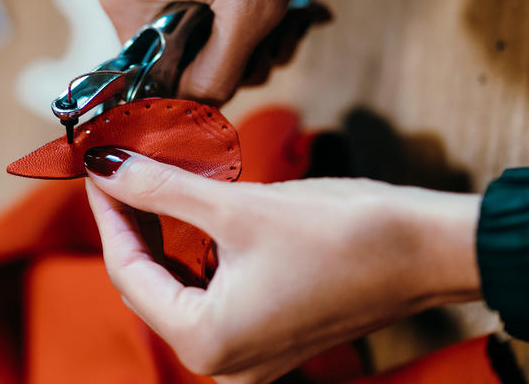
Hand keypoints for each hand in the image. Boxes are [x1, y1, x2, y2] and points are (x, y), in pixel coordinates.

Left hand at [84, 149, 481, 382]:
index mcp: (208, 342)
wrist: (430, 250)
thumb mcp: (236, 207)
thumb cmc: (343, 234)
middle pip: (150, 285)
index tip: (98, 169)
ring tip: (151, 185)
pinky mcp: (271, 334)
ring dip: (164, 238)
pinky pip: (213, 294)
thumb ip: (160, 187)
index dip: (107, 215)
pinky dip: (197, 254)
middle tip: (122, 172)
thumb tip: (105, 165)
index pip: (128, 273)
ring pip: (180, 288)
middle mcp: (224, 362)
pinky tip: (192, 217)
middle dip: (133, 226)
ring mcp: (249, 353)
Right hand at [94, 0, 322, 103]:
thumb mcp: (249, 13)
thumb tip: (196, 110)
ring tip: (286, 18)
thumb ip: (218, 75)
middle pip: (174, 51)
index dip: (204, 85)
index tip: (248, 73)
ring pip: (189, 26)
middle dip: (233, 56)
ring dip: (240, 33)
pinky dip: (229, 5)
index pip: (153, 76)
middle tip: (278, 42)